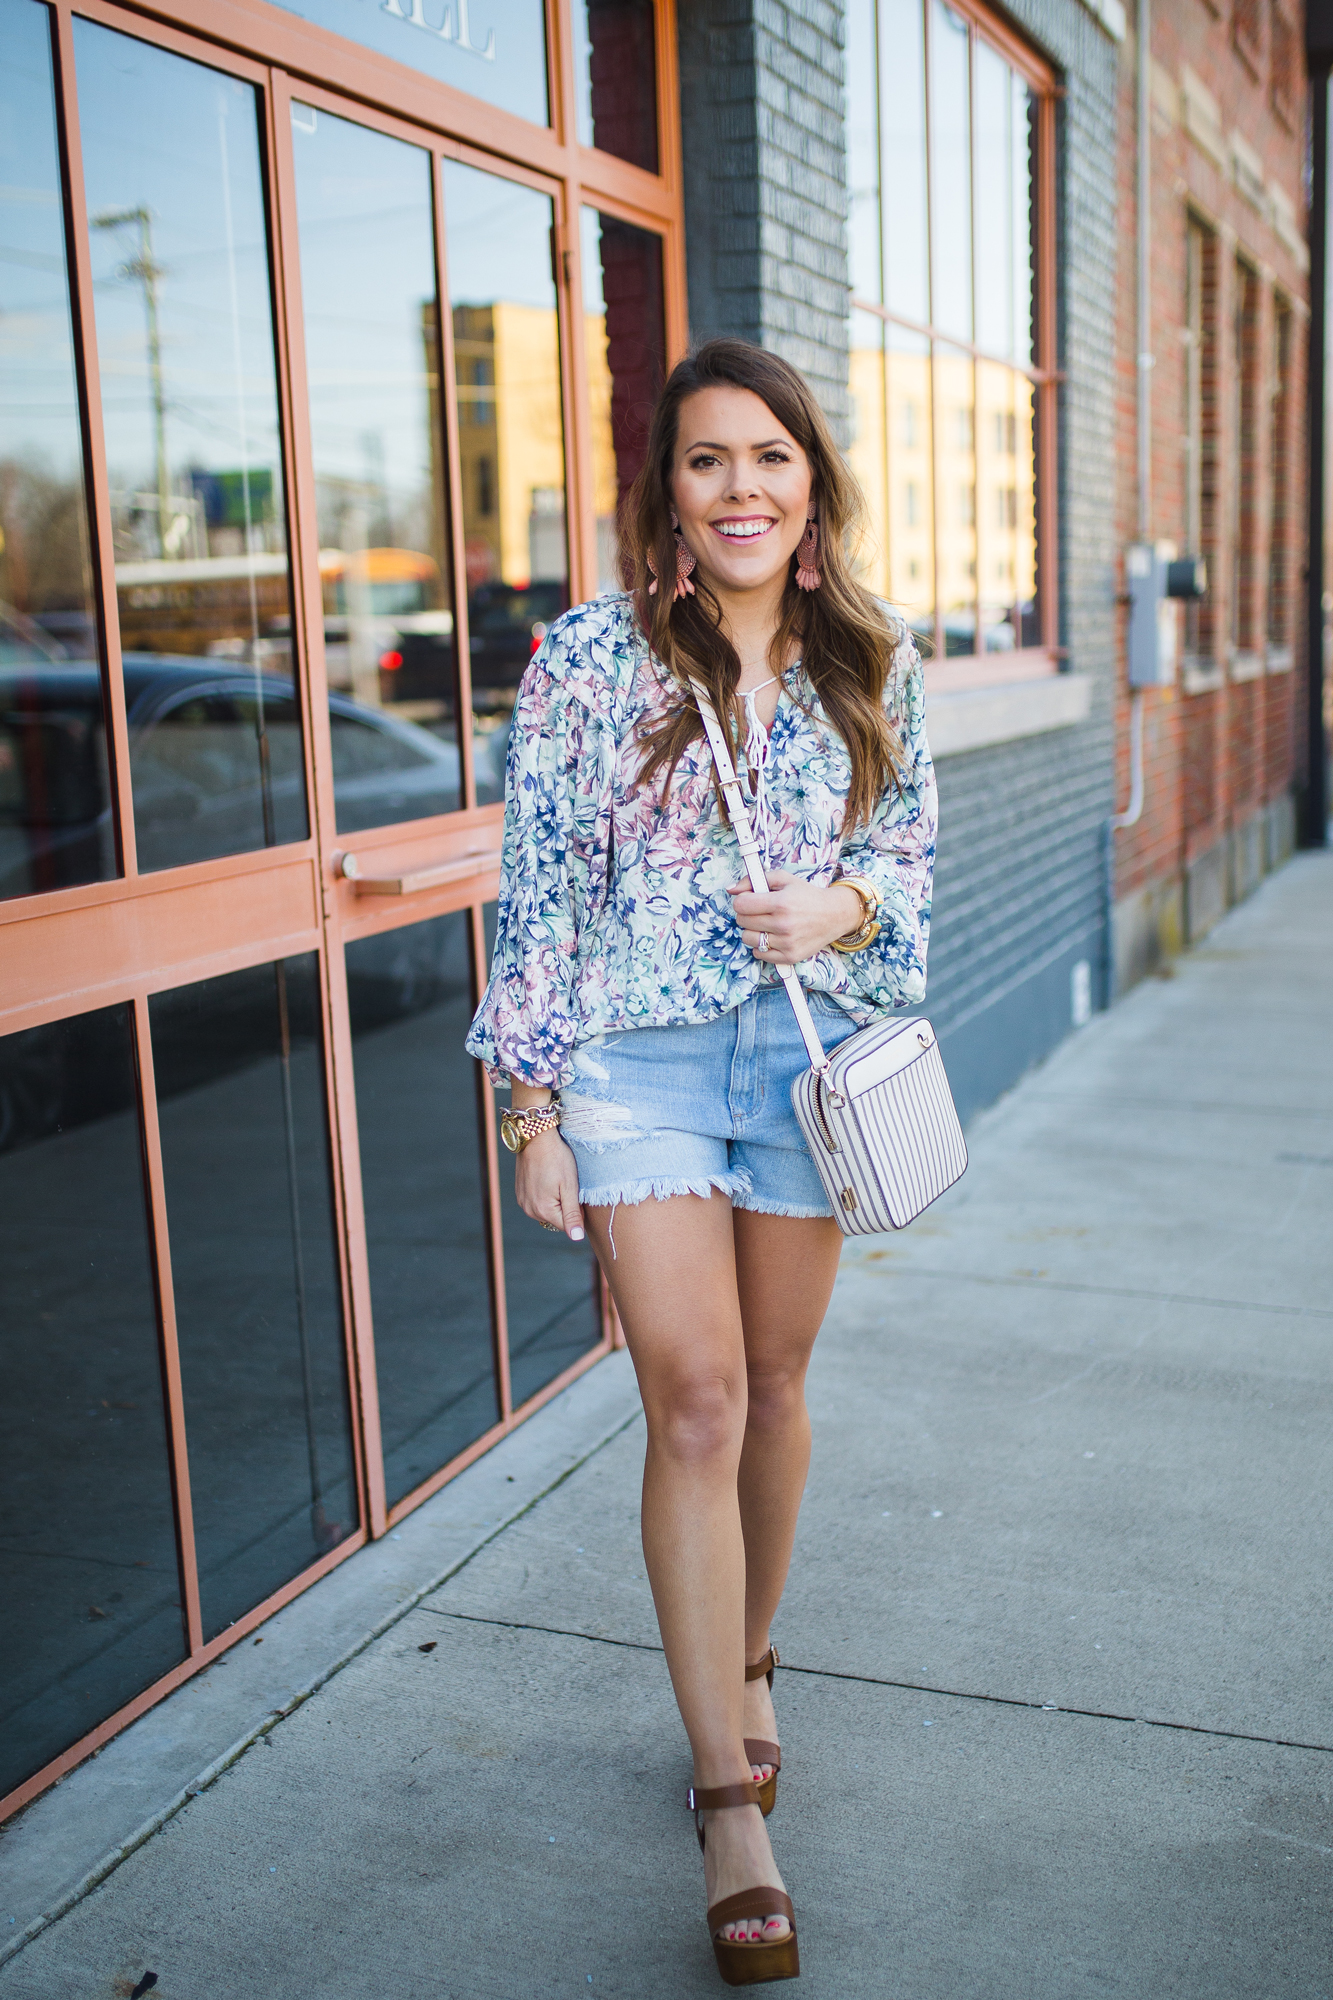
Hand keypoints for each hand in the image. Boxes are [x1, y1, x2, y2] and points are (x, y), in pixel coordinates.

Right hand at [514, 1128, 585, 1240]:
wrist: (536, 1138)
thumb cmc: (557, 1159)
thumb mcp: (570, 1186)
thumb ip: (573, 1214)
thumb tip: (576, 1238)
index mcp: (543, 1211)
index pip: (568, 1225)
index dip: (577, 1211)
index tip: (576, 1192)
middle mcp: (530, 1210)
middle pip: (556, 1219)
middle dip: (565, 1206)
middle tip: (566, 1183)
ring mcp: (523, 1202)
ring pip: (547, 1210)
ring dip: (554, 1200)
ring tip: (556, 1179)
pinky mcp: (520, 1194)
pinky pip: (537, 1201)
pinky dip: (544, 1194)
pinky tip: (547, 1178)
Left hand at [729, 871, 865, 964]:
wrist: (834, 914)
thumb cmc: (807, 896)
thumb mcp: (784, 879)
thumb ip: (755, 879)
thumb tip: (730, 889)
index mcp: (781, 902)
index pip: (741, 904)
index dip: (742, 900)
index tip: (750, 900)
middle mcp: (783, 924)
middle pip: (742, 922)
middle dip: (747, 915)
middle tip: (761, 911)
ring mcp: (787, 943)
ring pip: (748, 939)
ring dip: (752, 931)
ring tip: (766, 924)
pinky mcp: (790, 956)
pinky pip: (759, 954)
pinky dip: (761, 946)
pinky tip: (772, 937)